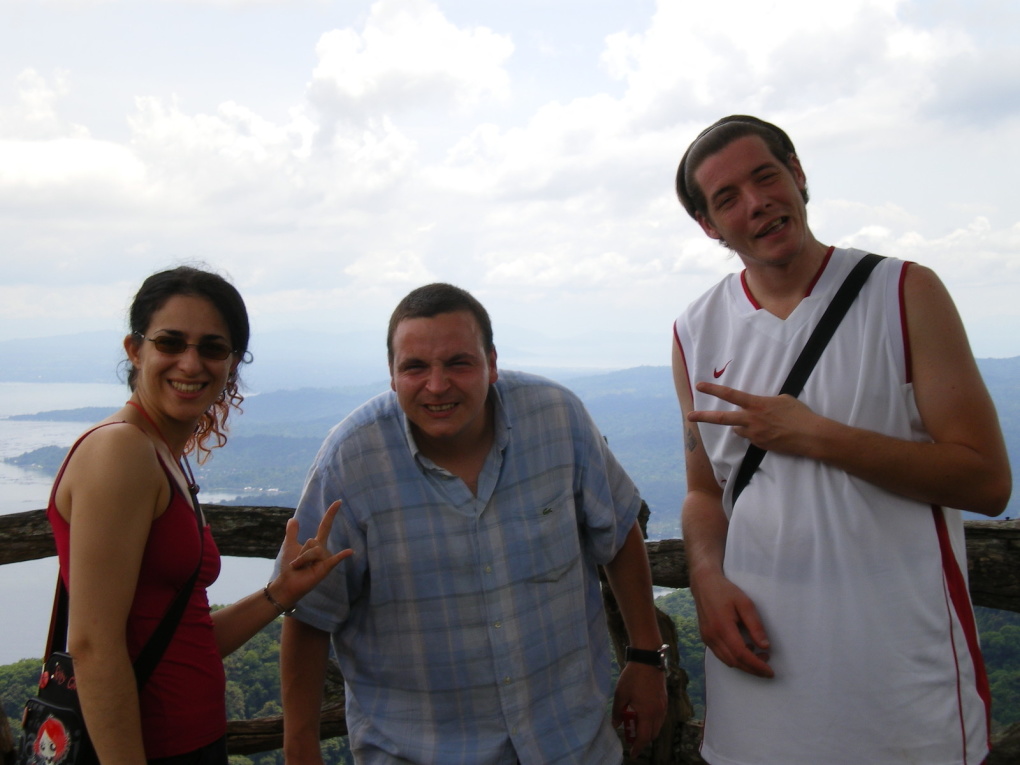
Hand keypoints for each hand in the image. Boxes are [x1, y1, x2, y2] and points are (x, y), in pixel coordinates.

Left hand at [273, 501, 352, 608]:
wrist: (286, 584)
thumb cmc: (288, 567)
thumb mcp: (289, 545)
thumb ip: (292, 532)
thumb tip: (293, 519)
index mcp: (315, 545)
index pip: (325, 526)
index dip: (331, 514)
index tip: (338, 501)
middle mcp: (323, 550)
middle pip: (312, 541)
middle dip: (301, 552)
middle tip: (295, 564)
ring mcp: (326, 559)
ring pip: (313, 550)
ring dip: (301, 559)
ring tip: (298, 568)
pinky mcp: (326, 568)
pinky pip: (334, 559)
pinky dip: (342, 555)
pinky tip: (350, 552)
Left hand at [611, 661, 667, 757]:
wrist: (648, 659)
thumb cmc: (632, 677)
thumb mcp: (620, 694)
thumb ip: (618, 711)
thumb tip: (616, 724)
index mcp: (647, 713)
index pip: (644, 737)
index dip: (638, 747)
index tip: (632, 753)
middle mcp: (658, 712)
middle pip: (652, 734)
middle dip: (643, 739)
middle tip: (631, 737)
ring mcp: (663, 706)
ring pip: (658, 726)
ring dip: (648, 730)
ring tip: (636, 725)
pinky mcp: (665, 700)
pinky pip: (660, 718)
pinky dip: (653, 722)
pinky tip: (643, 715)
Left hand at [688, 381, 819, 455]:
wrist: (810, 436)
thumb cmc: (799, 414)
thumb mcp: (782, 400)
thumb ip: (765, 402)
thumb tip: (759, 406)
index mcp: (756, 404)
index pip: (730, 395)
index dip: (713, 389)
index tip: (699, 386)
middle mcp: (751, 419)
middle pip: (722, 418)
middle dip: (703, 416)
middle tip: (689, 416)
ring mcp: (754, 434)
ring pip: (738, 429)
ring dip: (742, 426)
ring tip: (762, 424)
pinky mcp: (759, 445)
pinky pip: (752, 438)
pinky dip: (756, 435)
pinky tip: (771, 433)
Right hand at [691, 569, 772, 678]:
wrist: (704, 583)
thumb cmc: (726, 591)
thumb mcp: (745, 604)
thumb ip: (755, 625)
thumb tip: (765, 646)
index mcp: (723, 627)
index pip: (741, 654)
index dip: (756, 665)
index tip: (770, 672)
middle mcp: (712, 636)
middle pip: (734, 661)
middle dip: (752, 668)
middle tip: (767, 666)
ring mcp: (706, 638)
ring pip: (726, 660)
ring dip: (743, 665)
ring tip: (758, 657)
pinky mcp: (705, 637)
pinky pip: (720, 654)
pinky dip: (734, 658)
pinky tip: (744, 651)